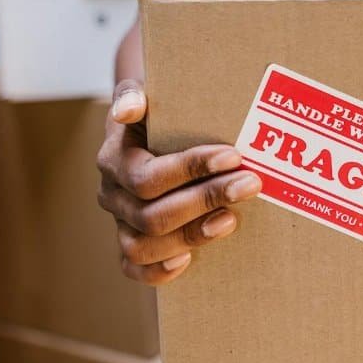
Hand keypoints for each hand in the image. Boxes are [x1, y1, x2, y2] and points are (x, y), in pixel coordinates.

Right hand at [96, 79, 260, 284]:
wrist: (148, 127)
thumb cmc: (156, 109)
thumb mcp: (144, 91)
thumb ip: (135, 94)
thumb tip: (129, 109)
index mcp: (114, 160)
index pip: (148, 177)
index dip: (190, 169)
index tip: (233, 156)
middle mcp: (112, 195)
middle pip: (152, 215)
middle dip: (205, 200)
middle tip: (250, 184)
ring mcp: (121, 222)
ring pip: (143, 246)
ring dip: (191, 236)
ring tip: (231, 219)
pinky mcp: (132, 242)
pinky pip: (133, 268)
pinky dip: (158, 271)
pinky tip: (189, 260)